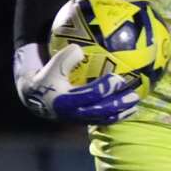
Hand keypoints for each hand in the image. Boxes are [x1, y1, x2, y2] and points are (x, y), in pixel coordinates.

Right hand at [13, 43, 138, 123]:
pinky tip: (129, 109)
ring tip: (135, 104)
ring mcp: (79, 119)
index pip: (90, 95)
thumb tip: (80, 49)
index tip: (118, 79)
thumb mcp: (50, 66)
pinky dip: (117, 116)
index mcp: (64, 100)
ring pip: (104, 119)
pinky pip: (103, 120)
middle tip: (134, 95)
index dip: (105, 88)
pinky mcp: (84, 121)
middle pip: (101, 110)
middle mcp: (73, 113)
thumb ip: (64, 58)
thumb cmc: (46, 77)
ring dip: (121, 113)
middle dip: (118, 104)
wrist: (34, 97)